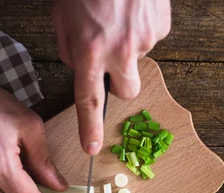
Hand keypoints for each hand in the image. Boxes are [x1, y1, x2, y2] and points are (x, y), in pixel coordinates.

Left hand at [52, 0, 170, 154]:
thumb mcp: (62, 18)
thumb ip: (71, 52)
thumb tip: (84, 70)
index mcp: (90, 50)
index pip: (89, 101)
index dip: (90, 128)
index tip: (92, 148)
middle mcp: (120, 50)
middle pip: (127, 91)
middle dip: (119, 80)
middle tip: (109, 58)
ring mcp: (145, 38)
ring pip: (138, 60)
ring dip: (128, 48)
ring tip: (118, 19)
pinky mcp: (161, 26)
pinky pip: (150, 39)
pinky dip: (140, 30)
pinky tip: (131, 10)